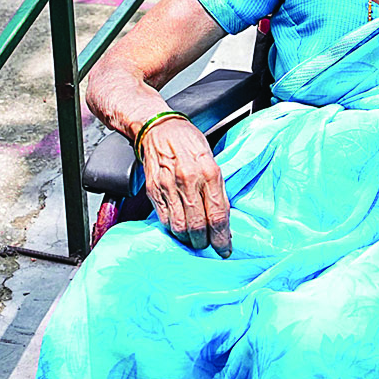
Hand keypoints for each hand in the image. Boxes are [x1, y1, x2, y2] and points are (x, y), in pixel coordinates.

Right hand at [138, 115, 232, 254]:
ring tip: (195, 239)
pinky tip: (180, 228)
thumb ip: (217, 188)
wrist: (158, 128)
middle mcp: (188, 181)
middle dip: (205, 242)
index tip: (225, 249)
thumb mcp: (212, 159)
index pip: (218, 215)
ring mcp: (168, 187)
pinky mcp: (154, 191)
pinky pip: (164, 219)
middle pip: (198, 226)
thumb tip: (223, 217)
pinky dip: (173, 229)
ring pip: (179, 227)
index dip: (222, 238)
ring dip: (189, 239)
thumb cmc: (188, 141)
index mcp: (209, 172)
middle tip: (209, 245)